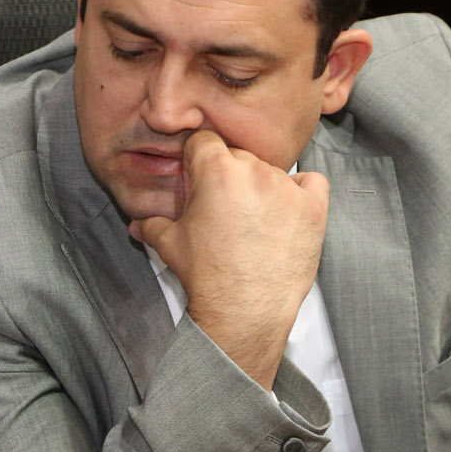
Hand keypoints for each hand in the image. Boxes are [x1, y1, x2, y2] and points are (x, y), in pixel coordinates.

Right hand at [132, 130, 327, 389]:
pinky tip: (285, 212)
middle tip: (221, 206)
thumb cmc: (206, 276)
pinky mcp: (314, 208)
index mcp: (216, 171)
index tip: (197, 178)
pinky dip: (299, 192)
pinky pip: (310, 182)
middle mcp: (254, 171)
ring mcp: (287, 188)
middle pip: (237, 155)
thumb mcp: (169, 245)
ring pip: (270, 170)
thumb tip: (136, 224)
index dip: (196, 159)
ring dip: (259, 187)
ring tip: (252, 220)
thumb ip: (152, 226)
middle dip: (227, 174)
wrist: (245, 311)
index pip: (204, 141)